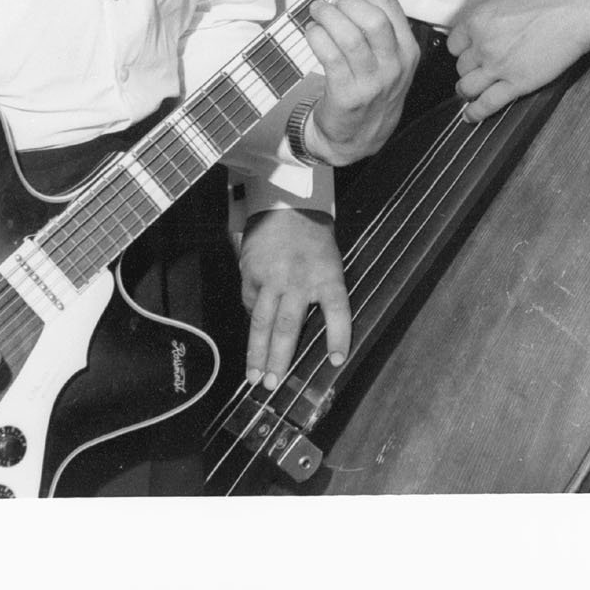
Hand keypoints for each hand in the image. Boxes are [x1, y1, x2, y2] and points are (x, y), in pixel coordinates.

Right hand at [237, 210, 348, 386]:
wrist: (287, 205)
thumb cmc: (314, 238)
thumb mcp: (330, 262)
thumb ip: (322, 293)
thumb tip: (313, 330)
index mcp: (327, 276)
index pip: (338, 311)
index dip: (338, 336)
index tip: (337, 360)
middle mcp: (299, 280)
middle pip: (289, 326)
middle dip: (280, 359)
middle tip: (273, 384)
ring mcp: (272, 278)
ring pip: (262, 322)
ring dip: (257, 352)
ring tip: (254, 376)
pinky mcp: (251, 273)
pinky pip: (250, 304)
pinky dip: (253, 321)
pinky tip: (253, 339)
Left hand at [302, 0, 420, 164]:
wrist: (359, 138)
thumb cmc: (370, 89)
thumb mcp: (388, 58)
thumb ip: (378, 25)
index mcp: (407, 47)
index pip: (387, 1)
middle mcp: (395, 64)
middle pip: (372, 17)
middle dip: (344, 1)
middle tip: (327, 2)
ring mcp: (373, 82)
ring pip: (350, 35)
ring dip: (327, 17)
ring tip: (317, 15)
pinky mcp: (349, 95)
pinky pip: (330, 56)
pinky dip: (317, 37)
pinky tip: (313, 34)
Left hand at [445, 0, 589, 122]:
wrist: (577, 13)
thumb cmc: (551, 2)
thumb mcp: (509, 0)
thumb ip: (492, 18)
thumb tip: (486, 30)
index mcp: (479, 19)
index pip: (454, 44)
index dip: (462, 51)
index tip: (468, 55)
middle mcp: (483, 43)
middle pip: (461, 67)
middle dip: (469, 70)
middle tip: (478, 72)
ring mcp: (498, 65)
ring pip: (468, 87)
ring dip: (468, 92)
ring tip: (470, 95)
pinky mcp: (516, 83)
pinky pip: (487, 103)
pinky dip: (476, 113)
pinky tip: (471, 116)